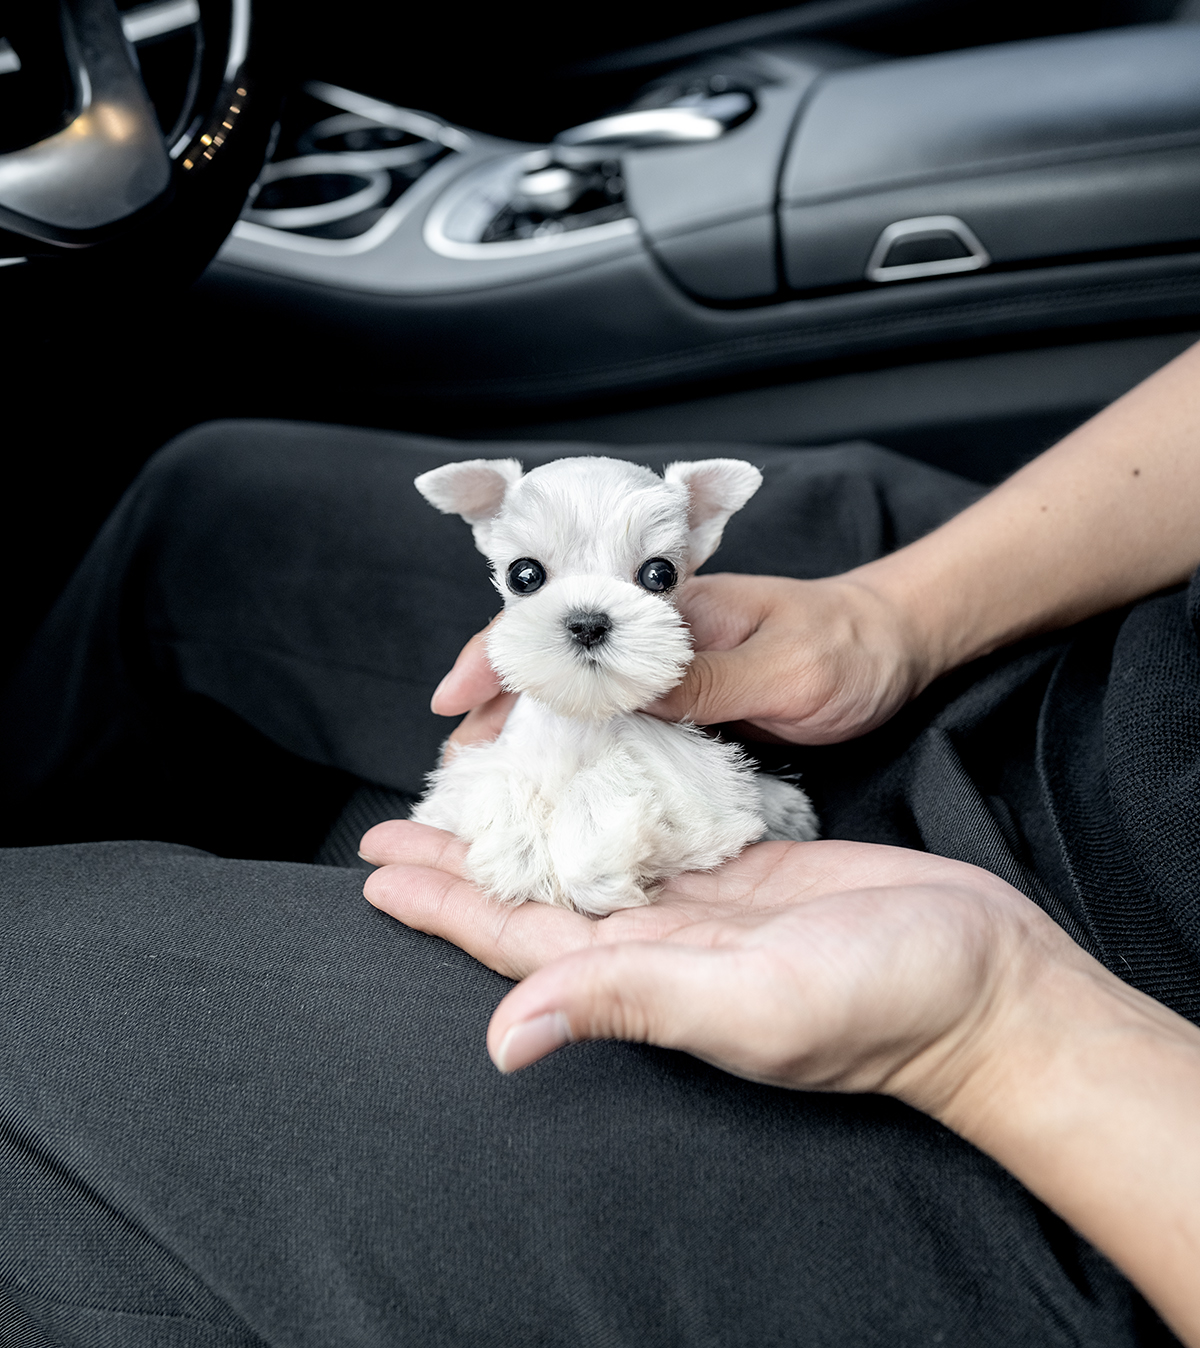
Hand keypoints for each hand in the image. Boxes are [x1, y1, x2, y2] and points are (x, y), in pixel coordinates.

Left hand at [359, 820, 1087, 1120]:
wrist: (990, 982)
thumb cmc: (887, 1002)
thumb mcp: (751, 1002)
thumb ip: (629, 1003)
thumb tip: (502, 1041)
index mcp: (649, 976)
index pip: (516, 938)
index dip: (443, 905)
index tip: (376, 866)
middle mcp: (665, 943)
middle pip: (538, 894)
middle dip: (466, 860)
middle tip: (397, 821)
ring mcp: (709, 906)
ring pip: (590, 858)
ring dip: (528, 828)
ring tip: (474, 793)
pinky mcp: (753, 869)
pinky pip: (658, 830)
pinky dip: (608, 803)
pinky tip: (581, 780)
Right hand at [430, 572, 933, 748]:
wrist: (895, 647)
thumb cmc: (851, 647)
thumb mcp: (790, 670)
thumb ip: (710, 682)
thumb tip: (623, 694)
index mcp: (670, 608)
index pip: (567, 621)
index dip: (504, 653)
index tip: (457, 696)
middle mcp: (657, 636)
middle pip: (556, 663)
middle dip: (495, 702)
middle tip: (452, 759)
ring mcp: (668, 672)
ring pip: (578, 698)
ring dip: (527, 733)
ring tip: (481, 783)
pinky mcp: (686, 705)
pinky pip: (618, 726)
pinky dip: (578, 752)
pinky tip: (554, 787)